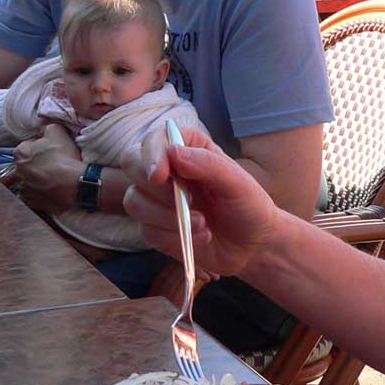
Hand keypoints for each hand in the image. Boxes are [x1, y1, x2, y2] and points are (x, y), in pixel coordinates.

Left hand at [12, 124, 82, 212]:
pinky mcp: (32, 202)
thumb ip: (46, 128)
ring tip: (53, 178)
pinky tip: (51, 190)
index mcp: (20, 153)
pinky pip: (33, 197)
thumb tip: (43, 131)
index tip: (51, 149)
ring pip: (28, 181)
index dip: (40, 146)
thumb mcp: (57, 131)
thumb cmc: (64, 157)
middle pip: (27, 164)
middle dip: (36, 163)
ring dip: (37, 179)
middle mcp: (18, 171)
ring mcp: (24, 188)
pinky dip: (40, 193)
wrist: (74, 184)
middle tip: (53, 163)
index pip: (27, 146)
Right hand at [124, 125, 280, 277]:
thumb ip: (207, 164)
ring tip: (203, 224)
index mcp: (188, 148)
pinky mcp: (155, 228)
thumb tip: (172, 152)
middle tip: (184, 203)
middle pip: (132, 164)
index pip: (155, 138)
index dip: (151, 153)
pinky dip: (173, 236)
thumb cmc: (248, 205)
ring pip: (134, 201)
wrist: (253, 245)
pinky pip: (147, 230)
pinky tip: (201, 238)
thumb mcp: (237, 182)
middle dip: (155, 187)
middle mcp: (168, 170)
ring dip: (167, 217)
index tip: (159, 175)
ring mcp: (157, 200)